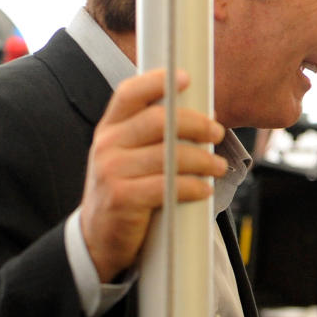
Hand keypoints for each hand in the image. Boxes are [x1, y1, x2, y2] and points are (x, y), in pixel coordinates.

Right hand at [79, 69, 226, 281]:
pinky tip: (204, 189)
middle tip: (217, 132)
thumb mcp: (128, 157)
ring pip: (169, 155)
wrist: (98, 237)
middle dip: (195, 124)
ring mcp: (111, 171)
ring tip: (218, 167)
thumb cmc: (125, 191)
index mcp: (109, 128)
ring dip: (202, 160)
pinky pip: (167, 187)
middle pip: (159, 120)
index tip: (186, 78)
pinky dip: (192, 187)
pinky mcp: (122, 198)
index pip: (129, 93)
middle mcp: (107, 145)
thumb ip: (153, 136)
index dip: (158, 81)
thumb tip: (202, 114)